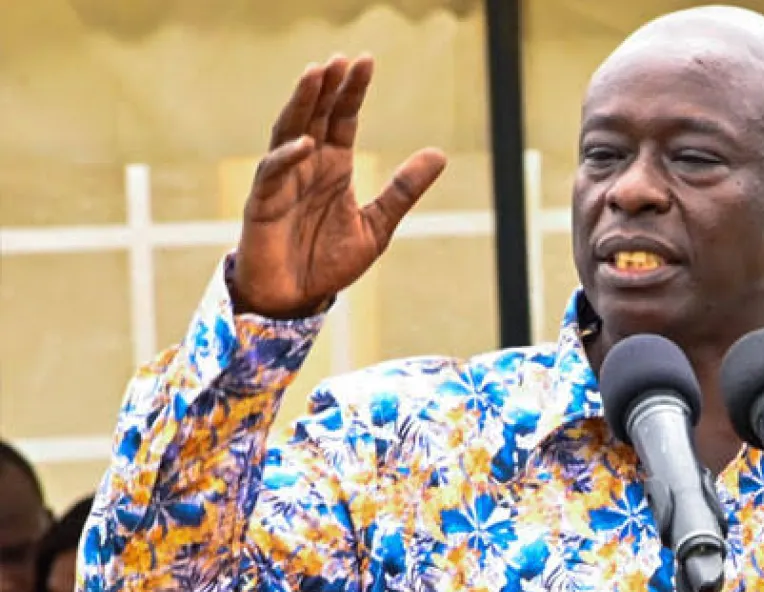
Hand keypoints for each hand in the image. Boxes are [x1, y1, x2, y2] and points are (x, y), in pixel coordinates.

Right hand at [231, 53, 446, 318]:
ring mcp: (283, 181)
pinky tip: (308, 143)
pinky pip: (273, 173)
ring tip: (316, 75)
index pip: (343, 118)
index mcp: (334, 167)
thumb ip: (403, 190)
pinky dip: (289, 157)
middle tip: (340, 59)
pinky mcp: (263, 203)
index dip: (353, 91)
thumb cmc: (330, 262)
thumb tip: (439, 154)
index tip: (366, 61)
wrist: (297, 300)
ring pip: (289, 131)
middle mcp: (307, 165)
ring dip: (301, 103)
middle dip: (327, 87)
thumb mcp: (378, 226)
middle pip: (315, 115)